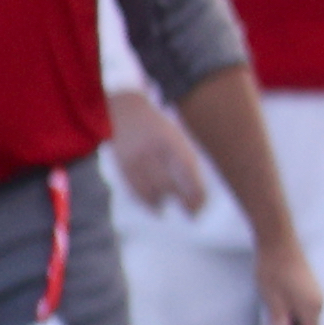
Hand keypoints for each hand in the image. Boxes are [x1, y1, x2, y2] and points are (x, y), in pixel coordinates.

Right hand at [107, 91, 210, 214]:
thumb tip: (196, 194)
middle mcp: (153, 151)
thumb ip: (186, 161)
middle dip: (182, 202)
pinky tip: (154, 208)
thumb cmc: (159, 130)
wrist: (127, 111)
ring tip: (170, 209)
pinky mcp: (122, 165)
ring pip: (151, 190)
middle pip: (169, 184)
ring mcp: (135, 158)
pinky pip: (134, 189)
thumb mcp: (177, 138)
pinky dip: (145, 202)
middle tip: (191, 213)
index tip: (201, 206)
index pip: (188, 174)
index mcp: (172, 142)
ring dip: (162, 203)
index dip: (196, 193)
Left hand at [253, 234, 323, 324]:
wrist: (278, 241)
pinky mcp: (311, 290)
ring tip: (272, 324)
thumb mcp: (270, 298)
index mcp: (310, 309)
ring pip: (309, 323)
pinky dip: (296, 320)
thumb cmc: (271, 270)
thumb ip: (279, 321)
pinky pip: (307, 313)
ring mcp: (317, 296)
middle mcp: (319, 304)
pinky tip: (279, 312)